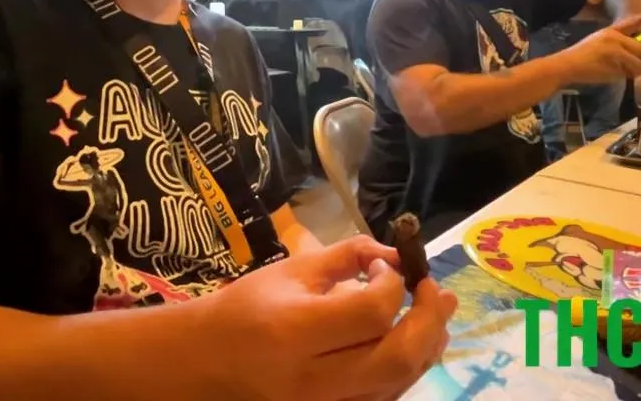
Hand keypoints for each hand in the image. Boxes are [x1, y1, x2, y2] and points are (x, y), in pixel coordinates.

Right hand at [202, 235, 456, 400]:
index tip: (386, 268)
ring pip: (399, 383)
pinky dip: (405, 370)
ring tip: (434, 315)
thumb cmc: (244, 310)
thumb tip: (396, 255)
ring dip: (427, 346)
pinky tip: (409, 343)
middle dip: (430, 321)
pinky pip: (383, 398)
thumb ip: (345, 257)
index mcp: (294, 332)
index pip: (371, 312)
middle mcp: (312, 380)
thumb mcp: (289, 272)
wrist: (203, 366)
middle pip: (398, 357)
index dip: (393, 285)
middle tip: (438, 293)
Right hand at [558, 7, 640, 84]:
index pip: (633, 22)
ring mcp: (616, 47)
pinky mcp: (615, 59)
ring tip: (629, 73)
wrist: (567, 65)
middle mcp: (616, 37)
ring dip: (640, 70)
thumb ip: (618, 47)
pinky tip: (618, 75)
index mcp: (611, 31)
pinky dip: (629, 75)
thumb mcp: (599, 45)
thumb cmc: (582, 59)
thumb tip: (639, 57)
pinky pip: (632, 70)